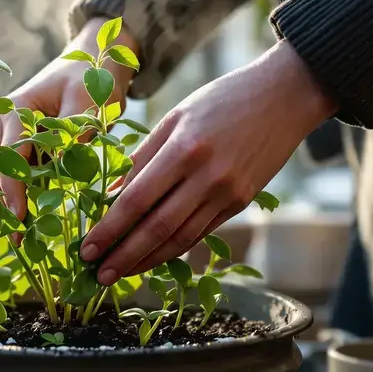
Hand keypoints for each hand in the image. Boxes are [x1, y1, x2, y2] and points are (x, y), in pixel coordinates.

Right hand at [0, 18, 139, 227]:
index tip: (20, 216)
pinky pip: (15, 174)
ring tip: (20, 240)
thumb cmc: (91, 77)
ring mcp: (7, 133)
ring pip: (2, 176)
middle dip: (6, 206)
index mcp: (15, 107)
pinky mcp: (18, 145)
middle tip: (17, 241)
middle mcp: (3, 121)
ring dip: (11, 205)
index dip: (13, 188)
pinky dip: (21, 196)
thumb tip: (62, 170)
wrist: (91, 61)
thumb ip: (72, 136)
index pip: (9, 155)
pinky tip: (27, 224)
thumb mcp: (87, 104)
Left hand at [79, 40, 335, 283]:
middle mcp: (207, 176)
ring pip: (180, 238)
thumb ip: (142, 157)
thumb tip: (111, 195)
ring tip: (119, 273)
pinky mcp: (242, 202)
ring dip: (146, 261)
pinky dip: (173, 249)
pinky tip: (152, 259)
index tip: (87, 249)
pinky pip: (200, 232)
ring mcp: (228, 193)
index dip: (109, 229)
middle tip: (96, 275)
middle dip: (123, 256)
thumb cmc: (221, 99)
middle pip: (156, 228)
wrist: (285, 96)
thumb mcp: (175, 117)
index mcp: (183, 149)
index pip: (137, 200)